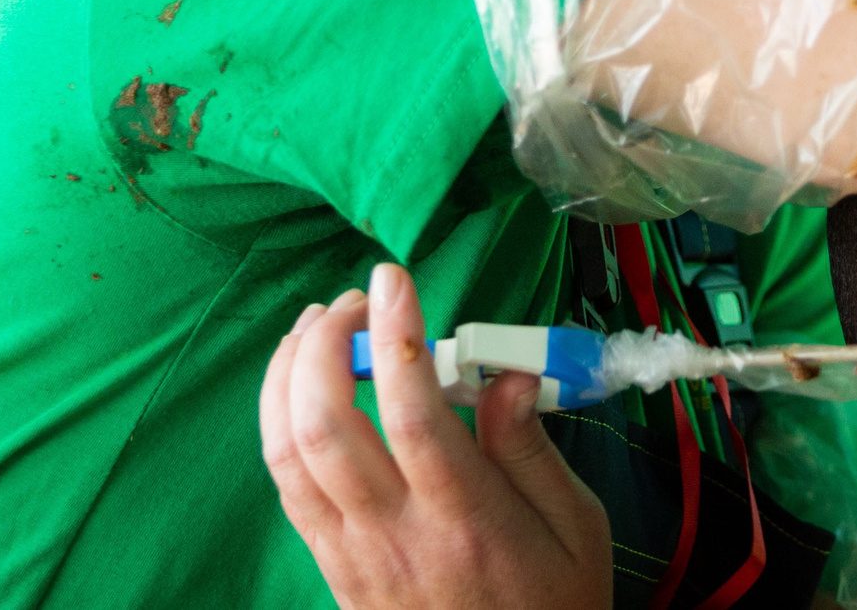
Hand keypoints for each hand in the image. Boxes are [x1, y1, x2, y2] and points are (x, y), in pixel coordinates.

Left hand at [261, 264, 612, 609]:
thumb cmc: (552, 605)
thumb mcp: (576, 527)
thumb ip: (531, 447)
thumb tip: (508, 373)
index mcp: (465, 518)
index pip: (410, 411)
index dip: (395, 334)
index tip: (394, 279)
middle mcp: (395, 533)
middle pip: (324, 427)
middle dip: (325, 345)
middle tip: (353, 301)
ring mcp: (352, 553)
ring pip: (287, 454)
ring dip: (288, 376)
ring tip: (316, 328)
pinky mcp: (330, 567)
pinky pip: (286, 488)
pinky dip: (280, 424)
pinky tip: (302, 390)